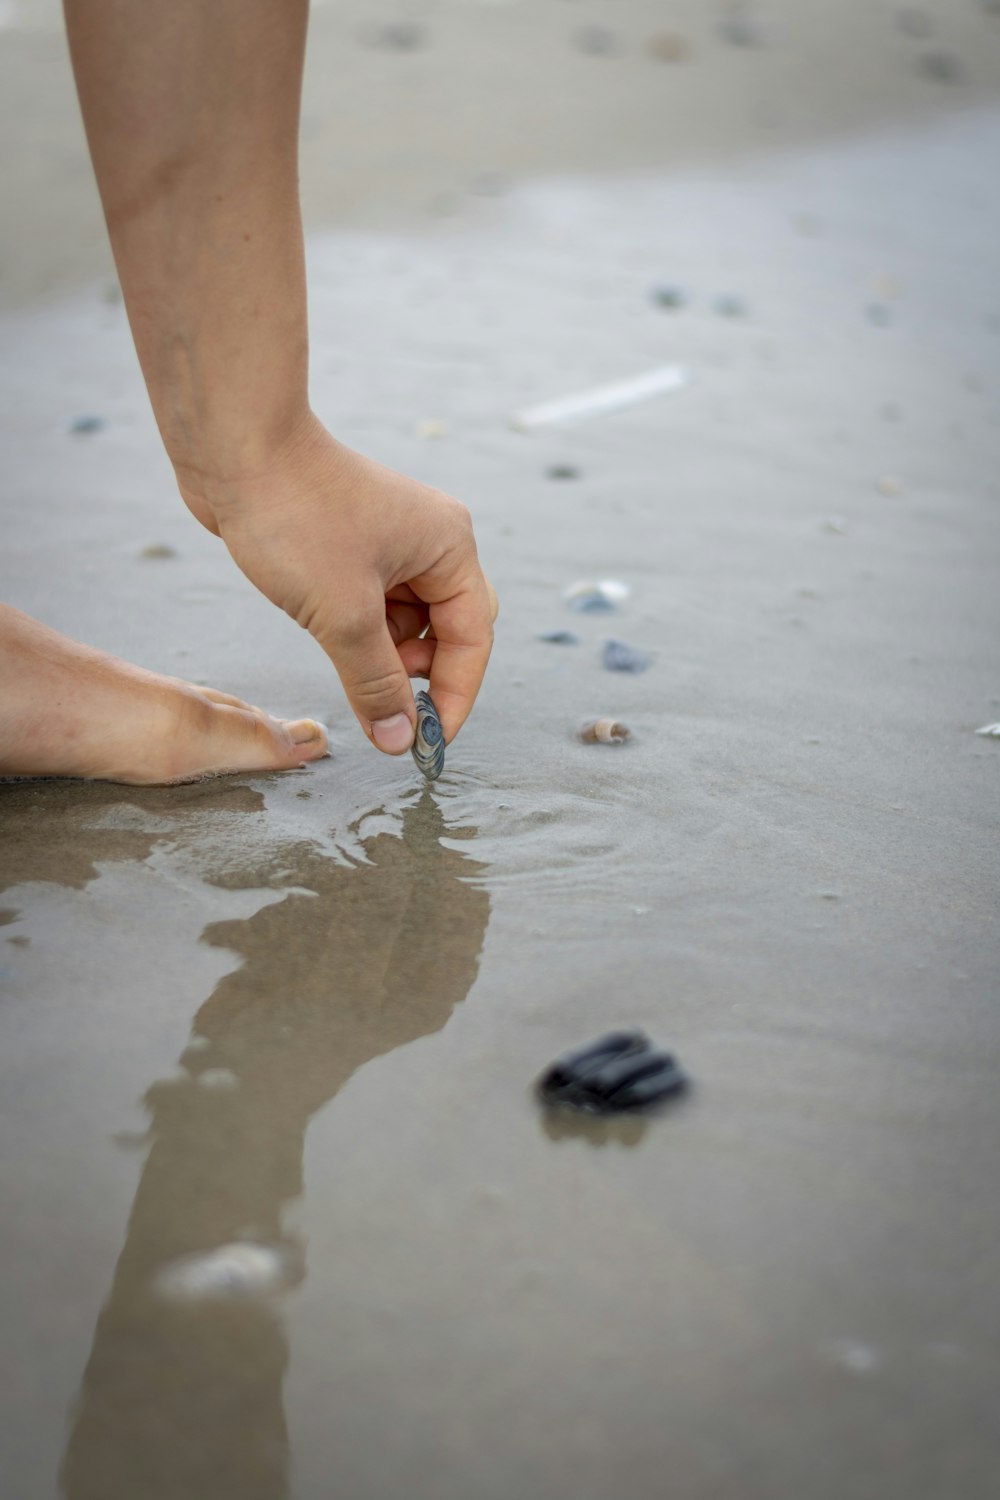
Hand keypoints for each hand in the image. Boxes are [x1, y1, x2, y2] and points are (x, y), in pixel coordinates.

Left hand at [178, 415, 496, 753]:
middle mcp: (429, 541)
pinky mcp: (350, 545)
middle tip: (384, 701)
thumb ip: (377, 684)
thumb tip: (402, 740)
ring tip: (345, 661)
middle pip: (447, 629)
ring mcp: (389, 541)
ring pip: (406, 620)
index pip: (472, 639)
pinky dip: (358, 631)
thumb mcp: (344, 616)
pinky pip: (372, 603)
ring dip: (384, 653)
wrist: (235, 449)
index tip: (427, 742)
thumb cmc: (296, 517)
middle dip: (420, 673)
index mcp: (449, 547)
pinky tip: (328, 636)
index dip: (455, 695)